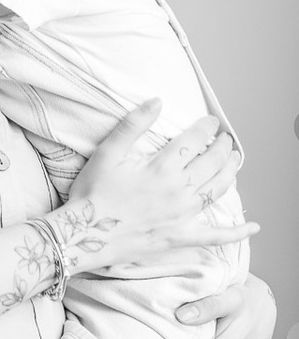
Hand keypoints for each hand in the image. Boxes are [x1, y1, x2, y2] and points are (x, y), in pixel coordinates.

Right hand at [60, 101, 253, 273]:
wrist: (84, 235)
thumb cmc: (92, 194)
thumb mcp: (107, 153)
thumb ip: (133, 125)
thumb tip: (156, 101)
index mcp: (162, 168)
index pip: (194, 140)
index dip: (206, 127)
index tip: (211, 121)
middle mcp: (179, 190)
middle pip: (212, 162)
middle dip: (223, 147)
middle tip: (225, 139)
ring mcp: (183, 215)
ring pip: (218, 189)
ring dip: (231, 172)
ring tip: (234, 162)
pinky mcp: (180, 237)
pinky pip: (215, 236)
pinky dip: (236, 232)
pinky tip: (253, 227)